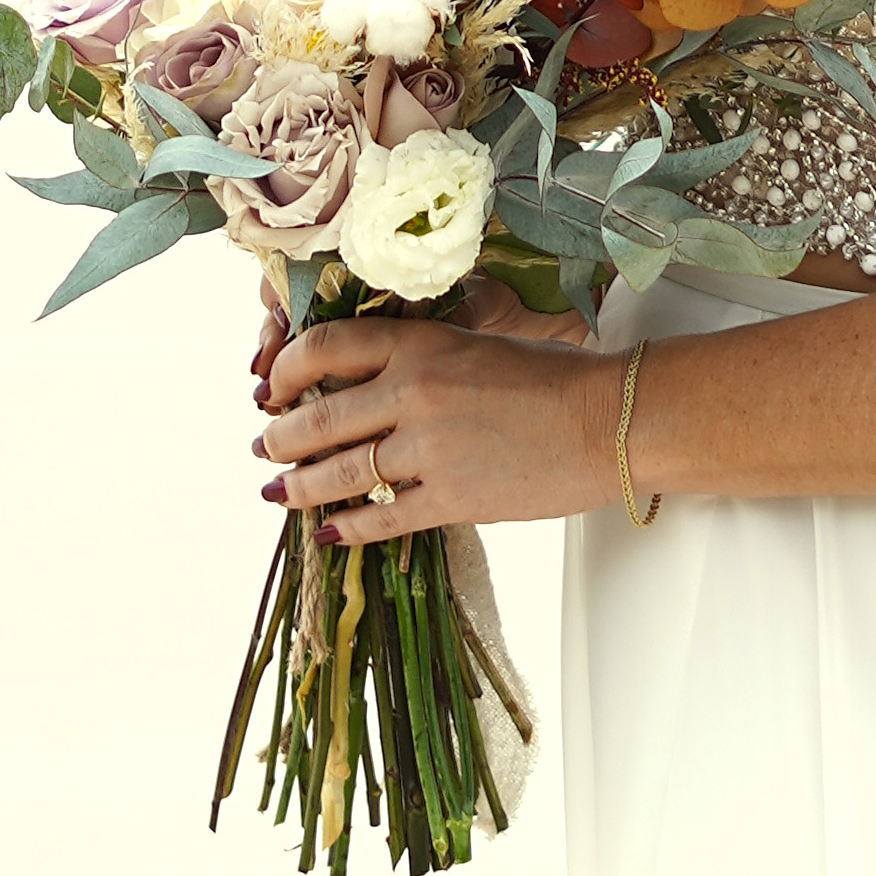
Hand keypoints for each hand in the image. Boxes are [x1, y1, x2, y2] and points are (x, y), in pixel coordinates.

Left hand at [251, 294, 620, 537]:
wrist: (607, 422)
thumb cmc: (551, 378)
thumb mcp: (474, 345)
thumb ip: (418, 360)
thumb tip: (365, 386)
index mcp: (419, 343)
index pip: (325, 346)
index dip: (287, 370)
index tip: (275, 388)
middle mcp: (414, 391)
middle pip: (319, 417)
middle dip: (281, 438)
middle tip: (268, 447)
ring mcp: (430, 449)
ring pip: (340, 472)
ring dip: (300, 486)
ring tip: (279, 490)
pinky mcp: (451, 498)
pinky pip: (382, 518)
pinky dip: (347, 528)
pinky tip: (328, 532)